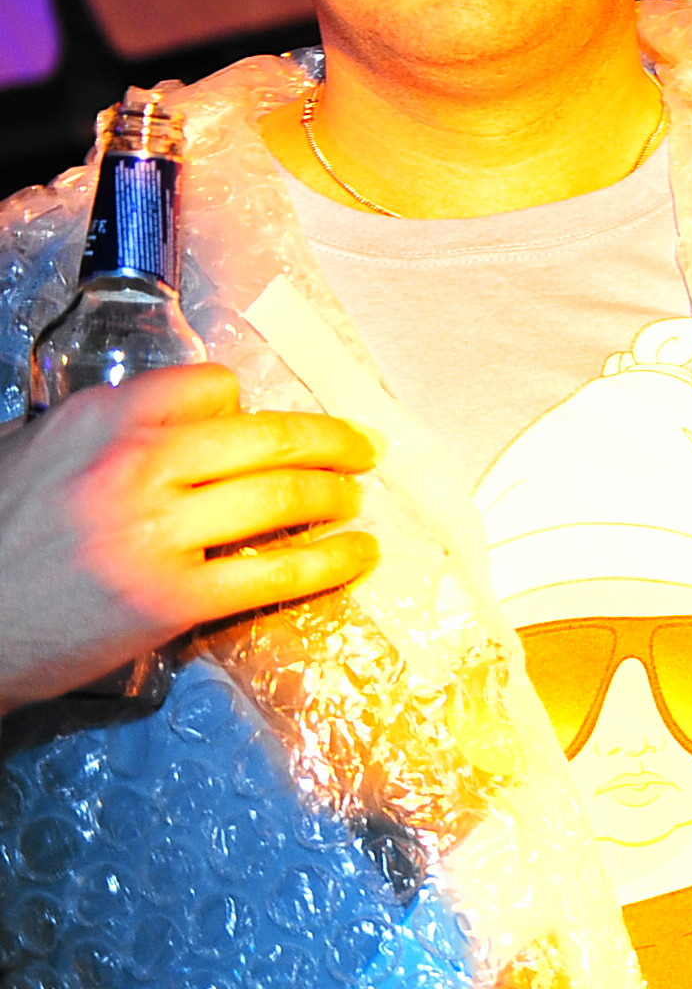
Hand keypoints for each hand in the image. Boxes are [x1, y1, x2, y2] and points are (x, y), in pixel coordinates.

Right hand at [0, 365, 378, 710]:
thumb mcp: (32, 454)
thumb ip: (105, 434)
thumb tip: (182, 428)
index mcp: (100, 421)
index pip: (210, 388)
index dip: (245, 407)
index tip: (262, 424)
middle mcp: (135, 465)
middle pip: (268, 437)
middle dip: (331, 441)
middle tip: (362, 448)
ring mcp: (157, 534)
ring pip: (283, 497)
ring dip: (336, 495)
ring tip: (354, 499)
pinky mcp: (173, 601)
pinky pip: (276, 573)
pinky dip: (332, 562)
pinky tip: (357, 554)